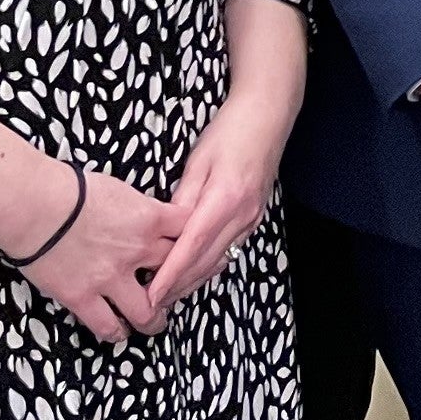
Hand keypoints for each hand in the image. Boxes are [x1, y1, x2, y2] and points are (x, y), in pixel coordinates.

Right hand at [2, 160, 195, 344]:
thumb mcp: (117, 188)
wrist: (34, 204)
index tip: (195, 245)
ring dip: (154, 318)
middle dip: (182, 280)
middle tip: (180, 287)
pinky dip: (116, 332)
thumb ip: (138, 207)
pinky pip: (108, 325)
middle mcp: (137, 250)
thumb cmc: (69, 187)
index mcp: (149, 217)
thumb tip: (144, 213)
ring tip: (155, 320)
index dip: (195, 238)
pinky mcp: (83, 297)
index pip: (189, 230)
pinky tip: (119, 332)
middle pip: (176, 271)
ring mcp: (111, 277)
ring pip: (147, 311)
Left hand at [146, 94, 291, 311]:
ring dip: (194, 281)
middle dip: (179, 285)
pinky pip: (230, 249)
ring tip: (168, 295)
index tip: (152, 294)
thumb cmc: (230, 130)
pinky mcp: (255, 217)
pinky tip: (194, 273)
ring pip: (219, 260)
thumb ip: (183, 197)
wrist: (268, 115)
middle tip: (151, 304)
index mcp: (225, 198)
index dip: (171, 274)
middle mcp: (242, 215)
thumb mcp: (198, 160)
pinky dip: (209, 266)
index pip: (192, 246)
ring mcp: (252, 218)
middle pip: (206, 261)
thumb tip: (166, 229)